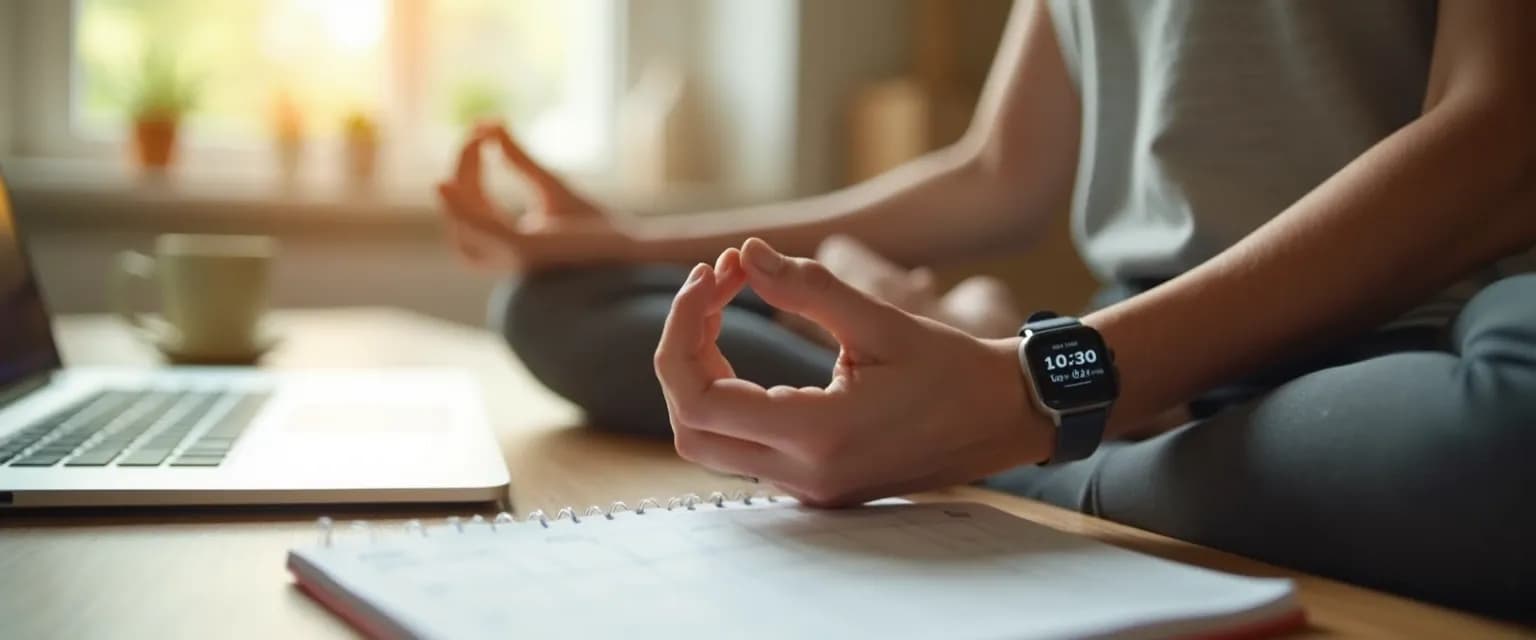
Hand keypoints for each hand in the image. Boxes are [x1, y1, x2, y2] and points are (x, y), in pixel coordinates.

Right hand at [436, 123, 634, 271]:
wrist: (626, 242)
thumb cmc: (591, 222)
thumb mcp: (547, 182)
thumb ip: (518, 159)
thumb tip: (491, 125)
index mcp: (502, 242)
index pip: (471, 202)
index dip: (469, 165)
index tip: (482, 127)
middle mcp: (500, 253)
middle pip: (462, 209)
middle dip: (463, 168)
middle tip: (478, 132)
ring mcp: (509, 254)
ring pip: (462, 219)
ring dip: (460, 179)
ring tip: (472, 143)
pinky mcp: (523, 250)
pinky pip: (480, 228)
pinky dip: (459, 207)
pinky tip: (443, 183)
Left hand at [654, 238, 1052, 506]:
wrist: (1006, 417)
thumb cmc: (954, 369)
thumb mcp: (882, 320)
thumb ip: (808, 288)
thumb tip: (747, 253)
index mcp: (818, 435)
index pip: (699, 399)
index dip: (684, 331)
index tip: (713, 276)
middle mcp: (805, 475)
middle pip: (691, 429)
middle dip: (682, 352)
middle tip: (712, 286)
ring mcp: (808, 487)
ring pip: (709, 442)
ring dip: (700, 374)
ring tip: (723, 305)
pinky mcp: (815, 484)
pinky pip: (743, 447)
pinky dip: (726, 394)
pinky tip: (739, 345)